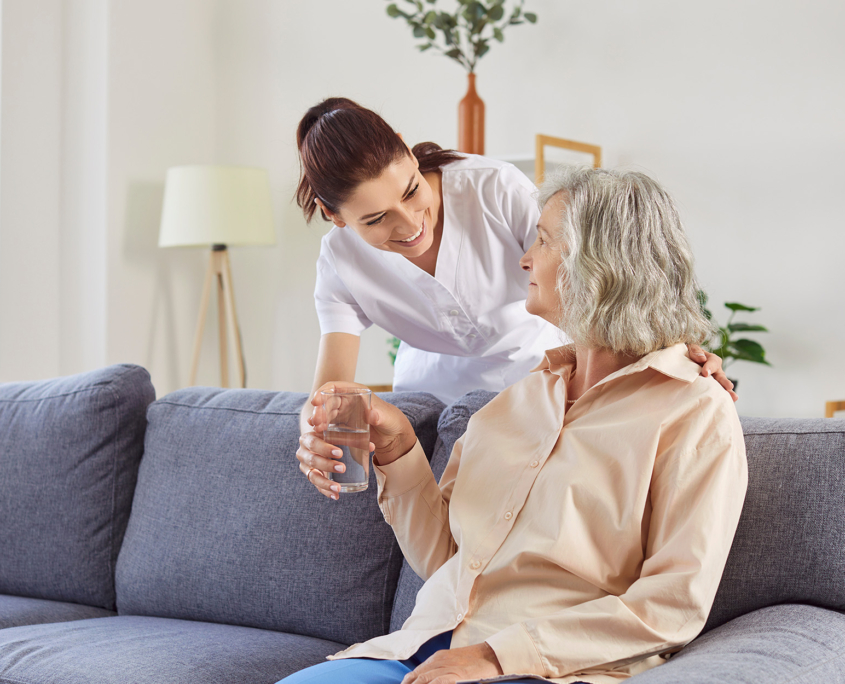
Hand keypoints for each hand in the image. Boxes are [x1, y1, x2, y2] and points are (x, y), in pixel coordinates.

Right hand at [296, 382, 416, 499]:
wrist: (394, 436)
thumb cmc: (391, 421)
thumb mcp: (387, 418)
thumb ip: (379, 415)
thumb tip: (372, 415)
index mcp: (356, 392)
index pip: (335, 386)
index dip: (323, 391)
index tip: (316, 401)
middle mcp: (347, 401)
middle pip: (327, 401)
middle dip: (319, 410)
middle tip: (316, 422)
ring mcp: (343, 413)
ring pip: (326, 414)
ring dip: (319, 420)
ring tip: (317, 429)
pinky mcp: (342, 426)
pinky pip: (329, 426)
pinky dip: (323, 429)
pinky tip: (319, 434)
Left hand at [401, 643, 502, 683]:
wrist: (492, 655)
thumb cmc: (474, 662)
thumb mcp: (452, 662)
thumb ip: (439, 670)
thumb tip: (426, 681)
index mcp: (437, 658)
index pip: (415, 673)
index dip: (407, 683)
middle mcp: (439, 661)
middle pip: (417, 677)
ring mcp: (447, 668)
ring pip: (424, 680)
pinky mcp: (455, 675)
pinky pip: (438, 682)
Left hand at [686, 344, 737, 401]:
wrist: (683, 361)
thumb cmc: (689, 353)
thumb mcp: (691, 348)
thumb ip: (695, 351)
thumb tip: (702, 358)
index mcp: (711, 359)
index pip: (713, 362)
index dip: (710, 367)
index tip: (705, 373)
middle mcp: (715, 370)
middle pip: (721, 376)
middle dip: (724, 381)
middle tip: (729, 387)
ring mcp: (713, 380)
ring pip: (720, 385)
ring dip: (727, 392)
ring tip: (733, 397)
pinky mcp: (709, 387)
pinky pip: (716, 392)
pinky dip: (720, 397)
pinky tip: (725, 403)